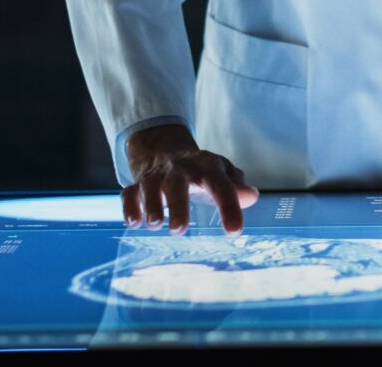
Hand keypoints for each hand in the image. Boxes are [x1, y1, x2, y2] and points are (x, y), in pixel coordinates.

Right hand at [122, 123, 258, 233]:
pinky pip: (129, 193)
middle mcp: (179, 169)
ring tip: (154, 225)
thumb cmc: (200, 172)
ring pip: (150, 186)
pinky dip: (129, 207)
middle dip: (177, 205)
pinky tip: (133, 223)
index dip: (228, 207)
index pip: (220, 185)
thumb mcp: (221, 174)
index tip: (234, 232)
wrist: (164, 149)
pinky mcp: (137, 185)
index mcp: (206, 166)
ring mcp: (156, 176)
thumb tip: (252, 196)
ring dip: (150, 205)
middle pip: (177, 183)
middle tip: (179, 230)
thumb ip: (236, 186)